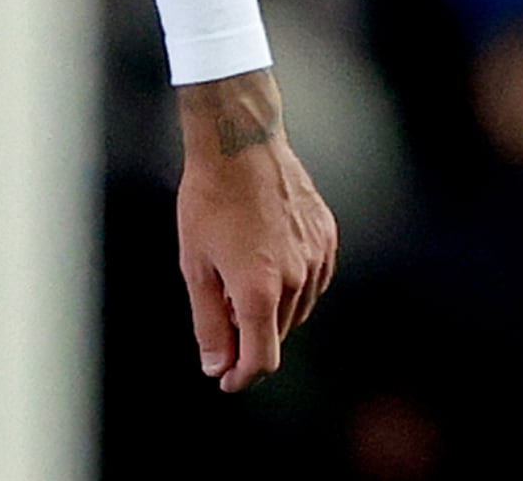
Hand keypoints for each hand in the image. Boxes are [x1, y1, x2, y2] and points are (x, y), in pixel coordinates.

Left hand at [174, 69, 338, 392]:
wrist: (240, 142)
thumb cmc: (209, 200)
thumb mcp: (196, 266)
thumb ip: (208, 324)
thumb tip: (217, 367)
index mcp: (259, 291)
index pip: (261, 359)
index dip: (242, 376)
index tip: (226, 379)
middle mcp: (295, 279)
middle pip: (276, 334)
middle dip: (249, 334)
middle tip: (222, 306)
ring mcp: (316, 256)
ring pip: (298, 309)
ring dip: (272, 309)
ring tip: (241, 274)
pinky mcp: (326, 236)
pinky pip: (314, 279)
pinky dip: (293, 285)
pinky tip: (269, 261)